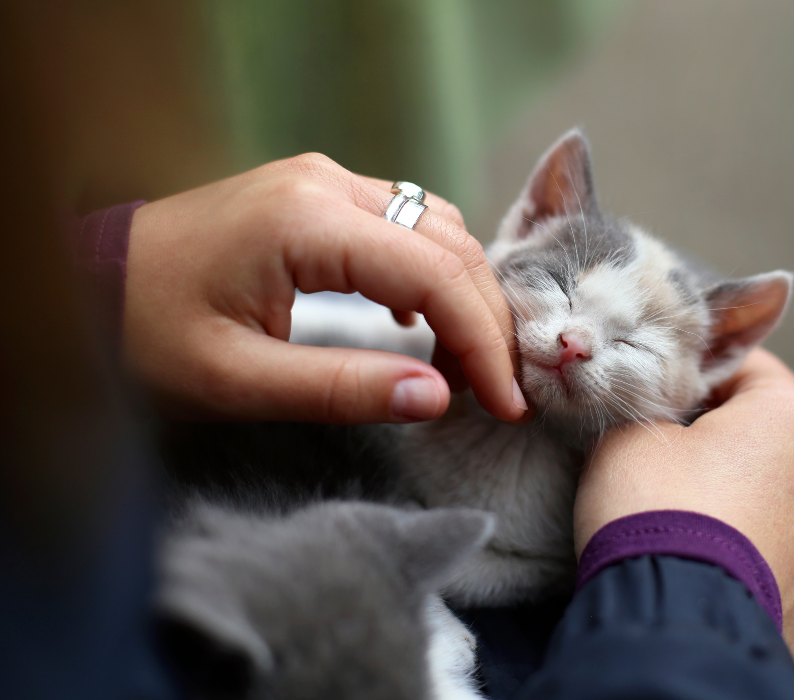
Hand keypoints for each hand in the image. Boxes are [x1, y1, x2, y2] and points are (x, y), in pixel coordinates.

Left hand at [124, 153, 525, 423]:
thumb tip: (440, 398)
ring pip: (436, 229)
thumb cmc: (144, 331)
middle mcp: (327, 184)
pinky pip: (404, 226)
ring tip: (470, 365)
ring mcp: (324, 182)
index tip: (507, 403)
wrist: (89, 281)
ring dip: (465, 294)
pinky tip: (421, 324)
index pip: (435, 275)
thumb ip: (342, 388)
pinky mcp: (317, 196)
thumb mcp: (236, 379)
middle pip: (449, 244)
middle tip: (501, 390)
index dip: (485, 341)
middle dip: (488, 319)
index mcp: (308, 221)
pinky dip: (432, 274)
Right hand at [575, 349, 793, 657]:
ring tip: (680, 516)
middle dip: (716, 437)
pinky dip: (745, 545)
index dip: (690, 373)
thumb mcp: (628, 434)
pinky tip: (702, 558)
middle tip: (658, 455)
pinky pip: (777, 548)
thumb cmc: (656, 508)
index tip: (653, 395)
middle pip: (763, 431)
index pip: (742, 366)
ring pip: (773, 492)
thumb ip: (647, 407)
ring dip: (735, 494)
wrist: (677, 624)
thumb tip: (650, 412)